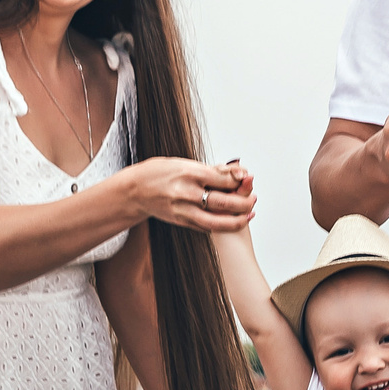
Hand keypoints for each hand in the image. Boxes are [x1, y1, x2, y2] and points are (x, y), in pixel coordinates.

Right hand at [124, 157, 255, 233]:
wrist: (134, 191)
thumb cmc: (159, 172)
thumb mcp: (183, 163)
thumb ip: (210, 170)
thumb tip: (238, 170)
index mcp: (187, 173)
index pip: (222, 179)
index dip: (239, 180)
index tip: (248, 179)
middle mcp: (185, 193)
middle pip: (222, 202)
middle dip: (243, 202)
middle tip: (254, 199)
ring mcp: (182, 210)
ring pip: (216, 221)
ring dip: (236, 220)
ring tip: (249, 215)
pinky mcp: (180, 221)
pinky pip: (205, 227)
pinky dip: (221, 225)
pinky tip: (232, 221)